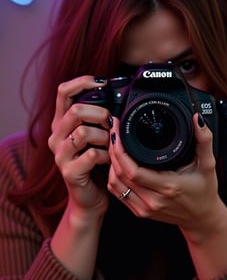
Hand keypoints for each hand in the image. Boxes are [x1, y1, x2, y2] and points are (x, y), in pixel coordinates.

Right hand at [48, 75, 110, 220]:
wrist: (89, 198)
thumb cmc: (96, 163)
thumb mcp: (95, 135)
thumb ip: (99, 117)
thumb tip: (117, 96)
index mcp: (62, 123)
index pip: (63, 92)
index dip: (82, 82)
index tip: (102, 82)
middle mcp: (56, 136)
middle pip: (75, 110)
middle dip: (100, 113)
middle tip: (112, 123)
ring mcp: (60, 155)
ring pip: (83, 132)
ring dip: (105, 136)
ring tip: (112, 144)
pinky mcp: (69, 172)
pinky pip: (92, 155)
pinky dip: (107, 155)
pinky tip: (109, 160)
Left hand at [107, 113, 224, 241]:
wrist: (202, 219)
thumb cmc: (205, 192)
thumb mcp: (208, 164)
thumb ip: (204, 140)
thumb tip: (197, 119)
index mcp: (168, 186)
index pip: (133, 170)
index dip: (120, 150)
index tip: (118, 131)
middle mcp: (153, 200)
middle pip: (119, 174)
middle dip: (113, 150)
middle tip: (114, 132)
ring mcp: (144, 208)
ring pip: (115, 184)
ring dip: (111, 163)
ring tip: (114, 145)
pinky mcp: (140, 212)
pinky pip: (118, 193)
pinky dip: (113, 177)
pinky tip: (117, 164)